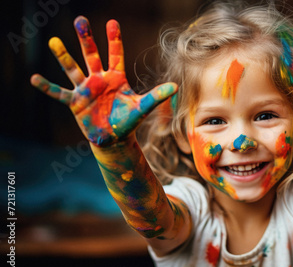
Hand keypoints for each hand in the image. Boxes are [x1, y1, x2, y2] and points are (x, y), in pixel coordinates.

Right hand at [31, 16, 176, 146]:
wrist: (113, 138)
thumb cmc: (128, 121)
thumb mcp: (142, 107)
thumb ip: (156, 96)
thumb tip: (175, 87)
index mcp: (115, 78)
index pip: (115, 55)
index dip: (114, 40)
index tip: (112, 22)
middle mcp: (98, 80)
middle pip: (91, 56)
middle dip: (86, 39)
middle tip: (80, 20)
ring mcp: (85, 89)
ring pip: (73, 69)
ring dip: (64, 56)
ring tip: (54, 41)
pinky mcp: (75, 102)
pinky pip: (59, 93)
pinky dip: (47, 87)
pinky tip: (34, 79)